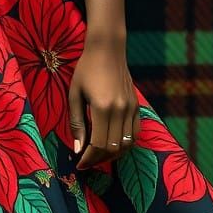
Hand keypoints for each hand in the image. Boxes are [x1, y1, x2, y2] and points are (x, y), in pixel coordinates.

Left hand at [68, 39, 139, 171]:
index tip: (79, 163)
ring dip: (112, 155)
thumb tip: (78, 149)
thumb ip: (77, 122)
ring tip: (98, 156)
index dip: (88, 158)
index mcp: (102, 107)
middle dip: (98, 159)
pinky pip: (136, 133)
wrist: (107, 49)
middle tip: (86, 162)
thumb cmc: (86, 69)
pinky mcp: (137, 106)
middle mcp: (120, 110)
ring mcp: (131, 108)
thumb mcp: (75, 94)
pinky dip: (126, 144)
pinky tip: (114, 145)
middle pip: (113, 148)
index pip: (98, 144)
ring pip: (126, 144)